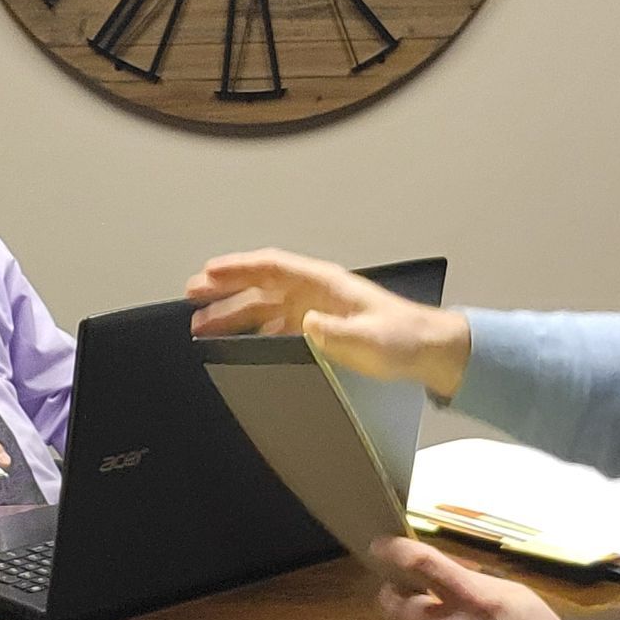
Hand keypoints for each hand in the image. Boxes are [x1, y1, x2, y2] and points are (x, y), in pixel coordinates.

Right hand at [185, 247, 470, 399]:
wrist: (428, 351)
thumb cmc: (404, 338)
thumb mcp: (371, 338)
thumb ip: (337, 332)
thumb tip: (306, 323)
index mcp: (324, 283)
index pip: (271, 267)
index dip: (238, 268)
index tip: (208, 272)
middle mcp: (314, 292)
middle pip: (259, 285)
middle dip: (223, 288)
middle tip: (190, 294)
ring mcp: (314, 310)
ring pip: (262, 307)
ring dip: (232, 313)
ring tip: (199, 324)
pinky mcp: (318, 330)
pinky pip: (274, 327)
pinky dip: (250, 332)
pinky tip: (234, 343)